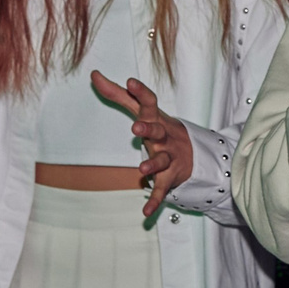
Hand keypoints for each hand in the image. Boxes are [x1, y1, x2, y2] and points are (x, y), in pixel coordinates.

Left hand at [95, 72, 192, 216]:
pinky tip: (146, 212)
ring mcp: (169, 157)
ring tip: (142, 170)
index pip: (149, 103)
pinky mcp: (169, 178)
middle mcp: (164, 137)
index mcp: (156, 119)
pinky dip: (155, 201)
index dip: (140, 92)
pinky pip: (162, 190)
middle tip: (136, 128)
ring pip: (162, 160)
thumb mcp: (144, 111)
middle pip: (158, 131)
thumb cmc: (161, 128)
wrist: (194, 153)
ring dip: (153, 164)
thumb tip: (94, 75)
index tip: (130, 82)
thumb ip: (118, 94)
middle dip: (149, 129)